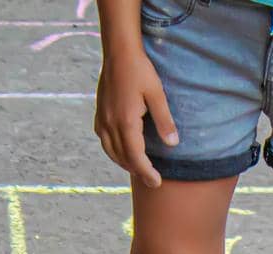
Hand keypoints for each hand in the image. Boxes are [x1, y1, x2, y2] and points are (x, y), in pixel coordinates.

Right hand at [94, 46, 178, 188]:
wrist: (118, 53)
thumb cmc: (140, 71)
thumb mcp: (157, 94)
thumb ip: (165, 121)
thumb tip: (173, 144)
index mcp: (126, 122)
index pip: (136, 157)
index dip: (146, 172)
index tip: (157, 182)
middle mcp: (111, 124)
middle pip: (123, 158)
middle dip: (138, 171)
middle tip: (152, 180)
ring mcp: (102, 120)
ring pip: (111, 152)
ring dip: (125, 163)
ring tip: (139, 169)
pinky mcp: (99, 115)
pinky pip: (105, 142)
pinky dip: (114, 152)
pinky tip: (122, 152)